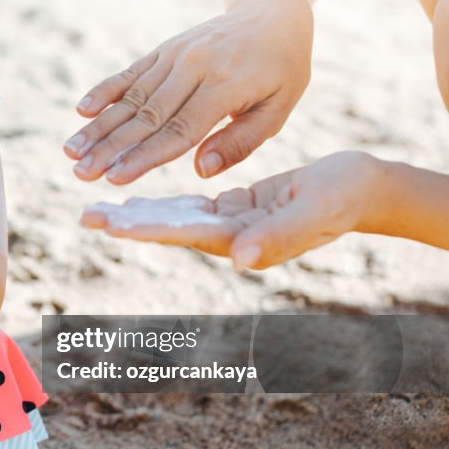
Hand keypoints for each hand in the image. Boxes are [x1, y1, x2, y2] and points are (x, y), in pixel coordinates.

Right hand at [65, 0, 312, 182]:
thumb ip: (241, 142)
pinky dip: (104, 91)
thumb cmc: (280, 69)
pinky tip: (80, 110)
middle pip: (146, 116)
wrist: (272, 9)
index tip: (115, 179)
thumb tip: (199, 170)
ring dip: (98, 126)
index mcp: (228, 85)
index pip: (180, 130)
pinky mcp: (164, 49)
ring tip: (71, 151)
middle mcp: (196, 67)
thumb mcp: (279, 108)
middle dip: (110, 147)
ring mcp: (176, 55)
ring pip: (131, 97)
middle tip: (81, 173)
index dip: (145, 156)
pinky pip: (130, 73)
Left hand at [81, 151, 383, 269]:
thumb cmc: (342, 199)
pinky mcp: (233, 208)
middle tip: (86, 216)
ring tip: (100, 209)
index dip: (145, 228)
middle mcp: (228, 238)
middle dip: (126, 224)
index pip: (182, 234)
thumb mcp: (313, 213)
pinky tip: (136, 197)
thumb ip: (280, 236)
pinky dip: (161, 201)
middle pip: (167, 230)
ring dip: (137, 214)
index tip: (110, 225)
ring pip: (172, 219)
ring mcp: (229, 225)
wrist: (361, 190)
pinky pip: (188, 206)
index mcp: (241, 240)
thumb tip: (242, 258)